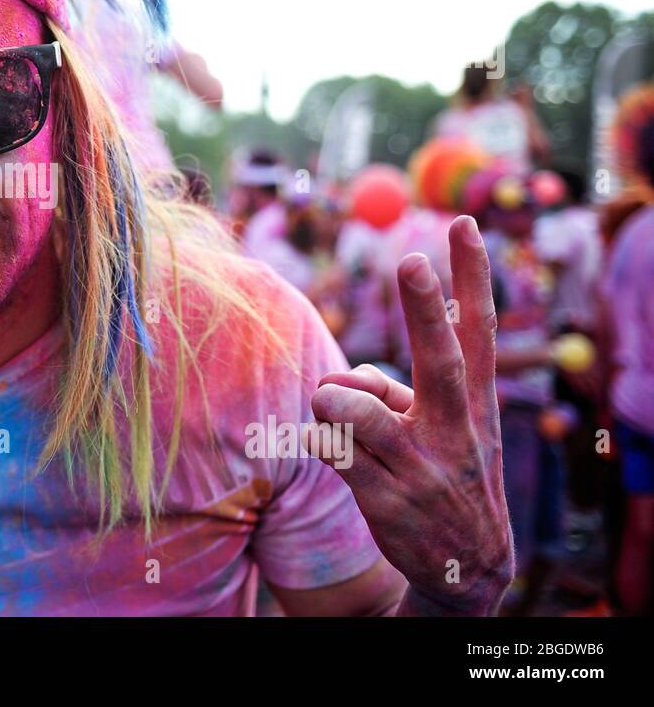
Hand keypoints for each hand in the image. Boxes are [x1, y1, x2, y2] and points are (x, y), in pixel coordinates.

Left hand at [310, 214, 513, 614]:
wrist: (465, 567)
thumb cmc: (442, 471)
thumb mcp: (439, 426)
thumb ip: (393, 389)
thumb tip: (341, 381)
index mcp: (473, 402)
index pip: (476, 327)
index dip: (471, 275)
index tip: (464, 225)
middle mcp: (454, 428)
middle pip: (437, 358)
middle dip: (423, 309)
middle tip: (413, 260)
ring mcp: (422, 466)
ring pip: (353, 405)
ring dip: (329, 399)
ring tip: (335, 413)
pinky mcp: (385, 497)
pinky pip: (326, 445)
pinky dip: (317, 439)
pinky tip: (333, 453)